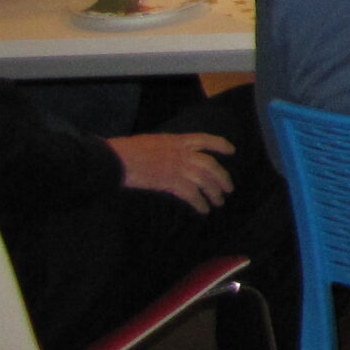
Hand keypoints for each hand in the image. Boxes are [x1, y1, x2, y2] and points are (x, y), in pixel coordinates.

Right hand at [110, 133, 234, 212]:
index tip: (232, 150)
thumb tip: (171, 155)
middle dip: (222, 177)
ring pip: (205, 180)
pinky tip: (204, 210)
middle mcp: (182, 153)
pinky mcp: (170, 182)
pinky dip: (200, 202)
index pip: (205, 139)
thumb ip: (166, 148)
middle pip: (210, 165)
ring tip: (219, 202)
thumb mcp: (152, 142)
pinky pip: (192, 194)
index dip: (220, 144)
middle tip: (229, 188)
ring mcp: (178, 167)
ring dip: (214, 192)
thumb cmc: (127, 150)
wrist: (117, 159)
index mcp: (177, 140)